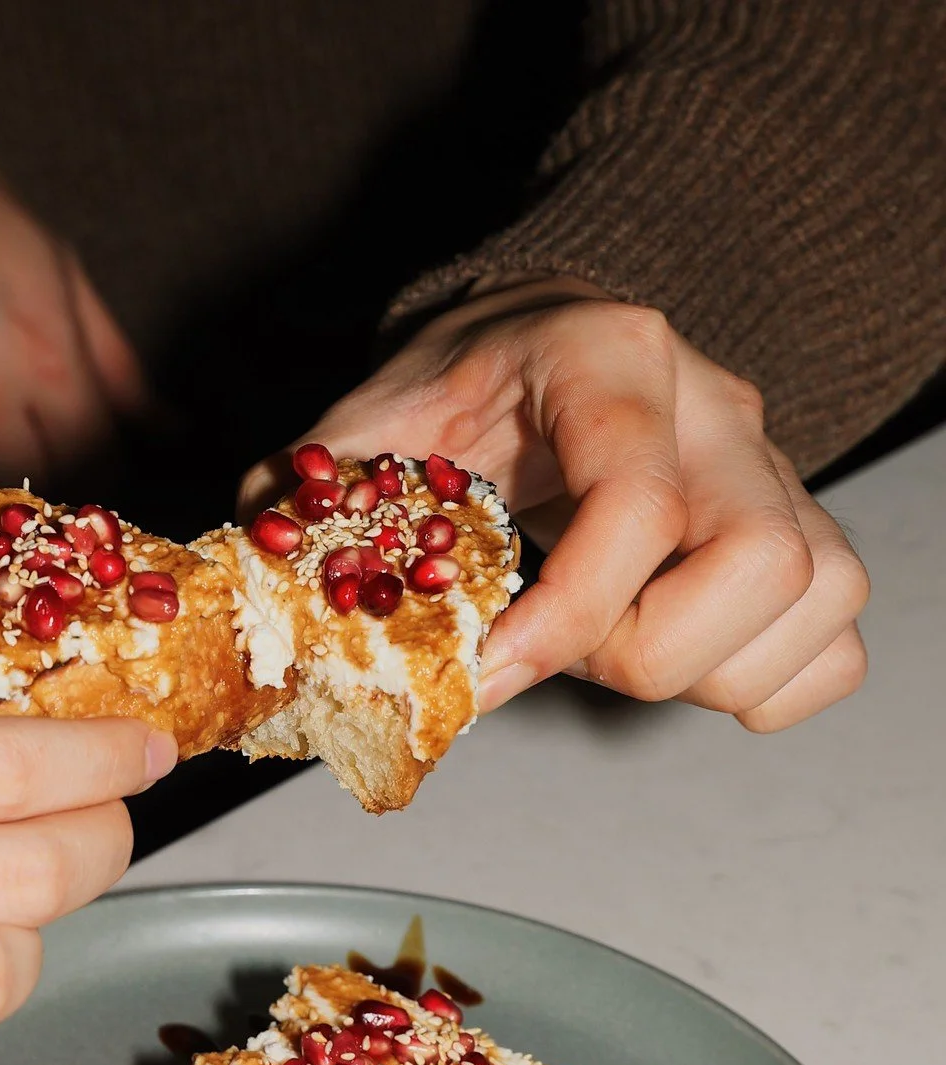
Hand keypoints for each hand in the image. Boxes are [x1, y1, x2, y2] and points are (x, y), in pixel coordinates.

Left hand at [260, 280, 867, 731]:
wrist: (530, 340)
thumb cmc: (456, 390)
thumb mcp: (367, 429)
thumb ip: (313, 512)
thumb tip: (272, 615)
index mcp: (606, 361)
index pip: (639, 501)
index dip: (565, 616)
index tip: (489, 670)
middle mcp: (713, 406)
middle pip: (761, 560)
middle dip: (650, 649)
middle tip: (567, 651)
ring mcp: (770, 465)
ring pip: (818, 597)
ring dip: (711, 670)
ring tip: (615, 649)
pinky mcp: (795, 525)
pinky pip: (834, 639)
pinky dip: (765, 682)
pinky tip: (679, 661)